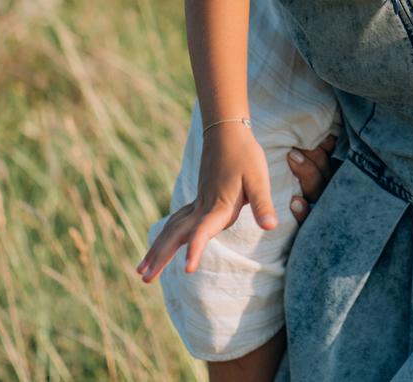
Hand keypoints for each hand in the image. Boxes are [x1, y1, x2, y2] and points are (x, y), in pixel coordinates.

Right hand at [136, 131, 335, 281]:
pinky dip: (165, 235)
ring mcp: (198, 203)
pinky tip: (160, 243)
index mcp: (219, 206)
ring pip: (171, 229)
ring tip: (141, 271)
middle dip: (160, 257)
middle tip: (144, 279)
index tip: (187, 270)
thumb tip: (271, 227)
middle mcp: (203, 207)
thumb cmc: (246, 155)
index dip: (196, 250)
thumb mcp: (259, 179)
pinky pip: (176, 221)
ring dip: (156, 249)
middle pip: (177, 235)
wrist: (227, 132)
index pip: (203, 232)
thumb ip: (263, 204)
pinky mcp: (198, 199)